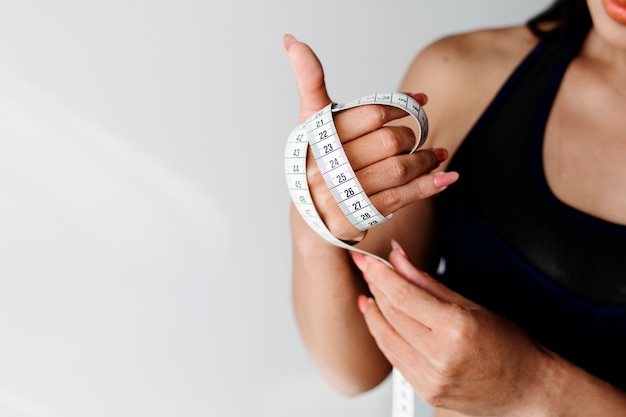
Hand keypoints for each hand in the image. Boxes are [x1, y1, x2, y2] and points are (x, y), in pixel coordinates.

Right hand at [283, 34, 457, 242]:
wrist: (310, 215)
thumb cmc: (316, 159)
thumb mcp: (308, 120)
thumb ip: (310, 80)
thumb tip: (293, 41)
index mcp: (313, 135)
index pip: (370, 114)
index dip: (400, 106)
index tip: (419, 101)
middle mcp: (323, 165)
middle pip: (388, 141)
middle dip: (411, 136)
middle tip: (417, 137)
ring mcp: (339, 193)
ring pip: (397, 169)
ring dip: (425, 161)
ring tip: (435, 155)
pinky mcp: (355, 217)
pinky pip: (400, 198)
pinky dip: (427, 187)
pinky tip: (445, 178)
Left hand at [351, 242, 553, 416]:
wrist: (527, 390)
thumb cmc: (509, 348)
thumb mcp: (472, 305)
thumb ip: (428, 282)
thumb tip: (400, 259)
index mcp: (455, 329)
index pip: (403, 295)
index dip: (381, 274)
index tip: (370, 261)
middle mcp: (440, 357)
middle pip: (391, 314)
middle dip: (375, 287)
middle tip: (367, 269)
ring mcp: (431, 378)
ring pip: (385, 337)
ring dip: (373, 312)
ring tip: (369, 292)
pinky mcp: (425, 392)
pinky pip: (393, 358)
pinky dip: (383, 335)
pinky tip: (380, 320)